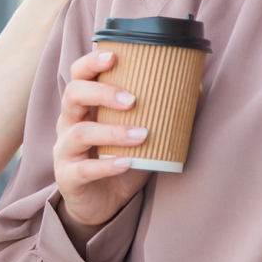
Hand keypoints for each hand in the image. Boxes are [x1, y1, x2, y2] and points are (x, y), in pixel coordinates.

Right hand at [53, 49, 148, 230]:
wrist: (102, 205)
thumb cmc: (121, 162)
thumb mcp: (140, 136)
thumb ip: (159, 115)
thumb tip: (196, 89)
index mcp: (84, 107)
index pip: (78, 76)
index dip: (91, 62)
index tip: (114, 56)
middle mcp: (69, 124)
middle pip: (73, 95)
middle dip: (102, 92)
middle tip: (133, 99)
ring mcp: (65, 151)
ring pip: (79, 133)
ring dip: (113, 131)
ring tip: (141, 134)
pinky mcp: (68, 178)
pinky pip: (84, 169)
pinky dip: (107, 165)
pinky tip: (127, 163)